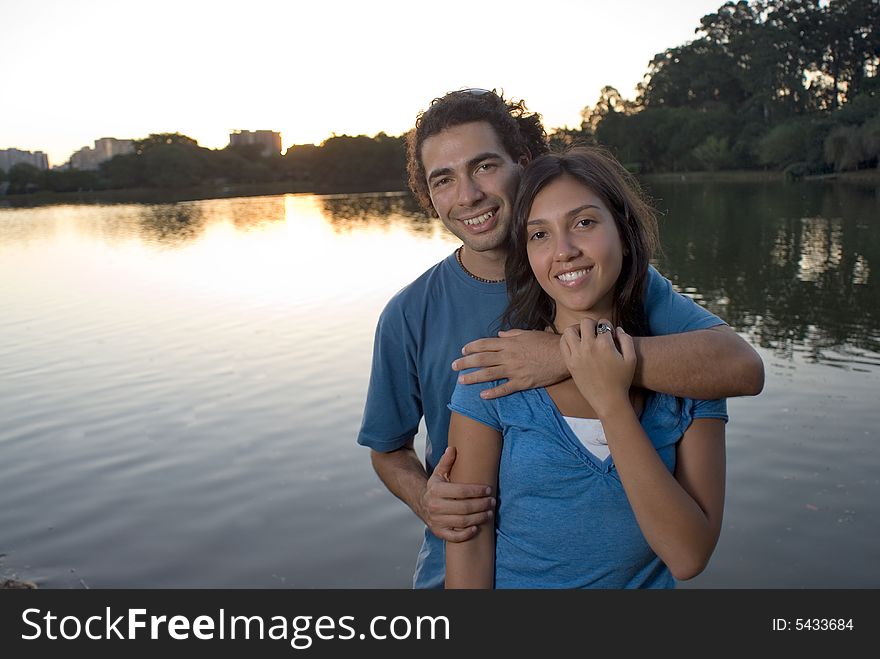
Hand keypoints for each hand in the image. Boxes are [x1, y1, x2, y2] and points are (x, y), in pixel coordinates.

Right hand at [421, 447, 494, 541]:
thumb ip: (447, 461)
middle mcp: (434, 506)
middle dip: (481, 505)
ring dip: (479, 518)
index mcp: (436, 490)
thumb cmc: (436, 487)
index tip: (488, 489)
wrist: (422, 504)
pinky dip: (466, 534)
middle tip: (493, 502)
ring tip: (489, 513)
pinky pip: (454, 537)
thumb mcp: (439, 473)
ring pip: (462, 522)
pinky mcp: (439, 532)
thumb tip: (453, 448)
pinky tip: (476, 528)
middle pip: (464, 507)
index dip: (477, 491)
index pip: (461, 491)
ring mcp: (436, 520)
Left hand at [451, 329, 566, 398]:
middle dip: (465, 362)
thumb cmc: (547, 342)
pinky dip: (493, 393)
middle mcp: (508, 356)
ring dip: (473, 377)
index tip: (463, 350)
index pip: (485, 344)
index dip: (471, 347)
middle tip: (454, 366)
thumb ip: (512, 334)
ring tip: (461, 380)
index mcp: (509, 343)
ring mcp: (514, 370)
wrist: (563, 355)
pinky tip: (482, 395)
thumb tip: (500, 335)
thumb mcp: (528, 333)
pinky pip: (504, 388)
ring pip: (489, 374)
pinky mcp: (522, 382)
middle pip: (481, 359)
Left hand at [560, 318, 635, 418]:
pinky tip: (576, 344)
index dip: (607, 326)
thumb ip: (626, 339)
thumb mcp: (632, 358)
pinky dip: (567, 340)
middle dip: (592, 324)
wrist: (609, 400)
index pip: (603, 323)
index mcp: (604, 344)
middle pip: (585, 322)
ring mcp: (577, 355)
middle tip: (596, 333)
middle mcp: (588, 347)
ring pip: (570, 330)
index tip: (609, 335)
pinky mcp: (570, 363)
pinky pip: (562, 343)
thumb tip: (617, 329)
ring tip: (583, 336)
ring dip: (577, 330)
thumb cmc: (622, 380)